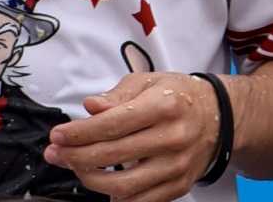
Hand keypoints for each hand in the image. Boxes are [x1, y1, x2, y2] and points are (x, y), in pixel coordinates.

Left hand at [43, 70, 220, 201]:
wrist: (218, 117)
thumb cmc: (177, 95)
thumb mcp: (148, 81)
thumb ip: (117, 95)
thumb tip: (89, 106)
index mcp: (163, 106)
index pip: (114, 124)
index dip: (81, 132)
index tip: (58, 135)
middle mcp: (172, 138)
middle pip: (114, 154)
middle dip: (77, 156)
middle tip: (55, 153)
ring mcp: (176, 167)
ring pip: (125, 185)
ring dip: (91, 179)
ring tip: (73, 167)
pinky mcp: (179, 186)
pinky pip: (142, 201)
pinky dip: (117, 197)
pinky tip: (101, 184)